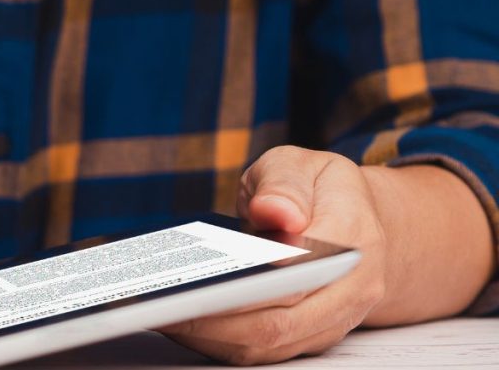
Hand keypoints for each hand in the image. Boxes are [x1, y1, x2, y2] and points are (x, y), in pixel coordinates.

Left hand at [160, 146, 387, 364]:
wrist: (354, 219)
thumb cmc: (316, 188)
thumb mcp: (300, 164)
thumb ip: (284, 184)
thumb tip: (275, 212)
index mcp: (354, 238)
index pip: (299, 273)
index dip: (251, 287)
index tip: (202, 284)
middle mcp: (350, 289)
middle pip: (278, 322)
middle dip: (214, 320)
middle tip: (161, 305)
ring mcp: (332, 320)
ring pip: (268, 345)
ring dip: (210, 336)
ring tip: (160, 314)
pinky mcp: (308, 336)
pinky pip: (262, 350)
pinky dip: (218, 341)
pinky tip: (179, 321)